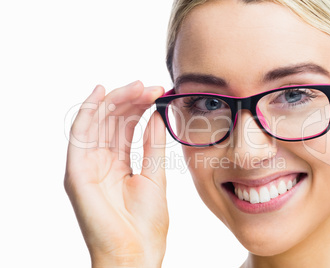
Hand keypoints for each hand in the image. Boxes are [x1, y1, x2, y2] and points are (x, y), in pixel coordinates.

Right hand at [64, 81, 167, 267]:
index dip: (140, 107)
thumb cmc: (146, 223)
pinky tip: (101, 92)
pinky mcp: (77, 172)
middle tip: (151, 87)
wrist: (136, 253)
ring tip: (137, 86)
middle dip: (130, 100)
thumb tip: (156, 114)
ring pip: (97, 122)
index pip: (125, 127)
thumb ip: (152, 145)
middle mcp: (101, 162)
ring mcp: (87, 166)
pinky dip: (88, 112)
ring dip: (115, 101)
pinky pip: (79, 135)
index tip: (159, 92)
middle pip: (111, 121)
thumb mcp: (154, 175)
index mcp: (119, 164)